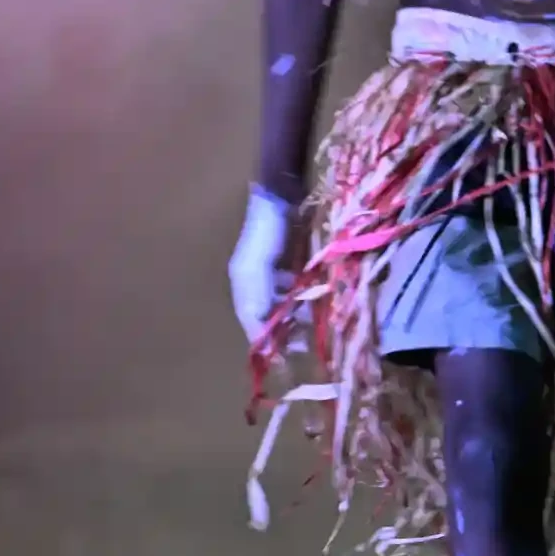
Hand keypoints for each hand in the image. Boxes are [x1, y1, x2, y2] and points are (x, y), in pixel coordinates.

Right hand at [228, 186, 299, 342]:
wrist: (281, 195)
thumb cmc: (268, 231)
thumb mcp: (258, 267)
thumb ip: (258, 298)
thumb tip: (258, 333)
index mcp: (242, 283)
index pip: (250, 320)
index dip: (263, 340)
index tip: (280, 360)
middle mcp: (253, 281)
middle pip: (264, 314)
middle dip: (281, 330)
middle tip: (301, 346)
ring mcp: (270, 271)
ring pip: (280, 303)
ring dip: (292, 317)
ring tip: (309, 328)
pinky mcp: (287, 262)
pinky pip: (292, 289)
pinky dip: (300, 299)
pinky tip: (312, 302)